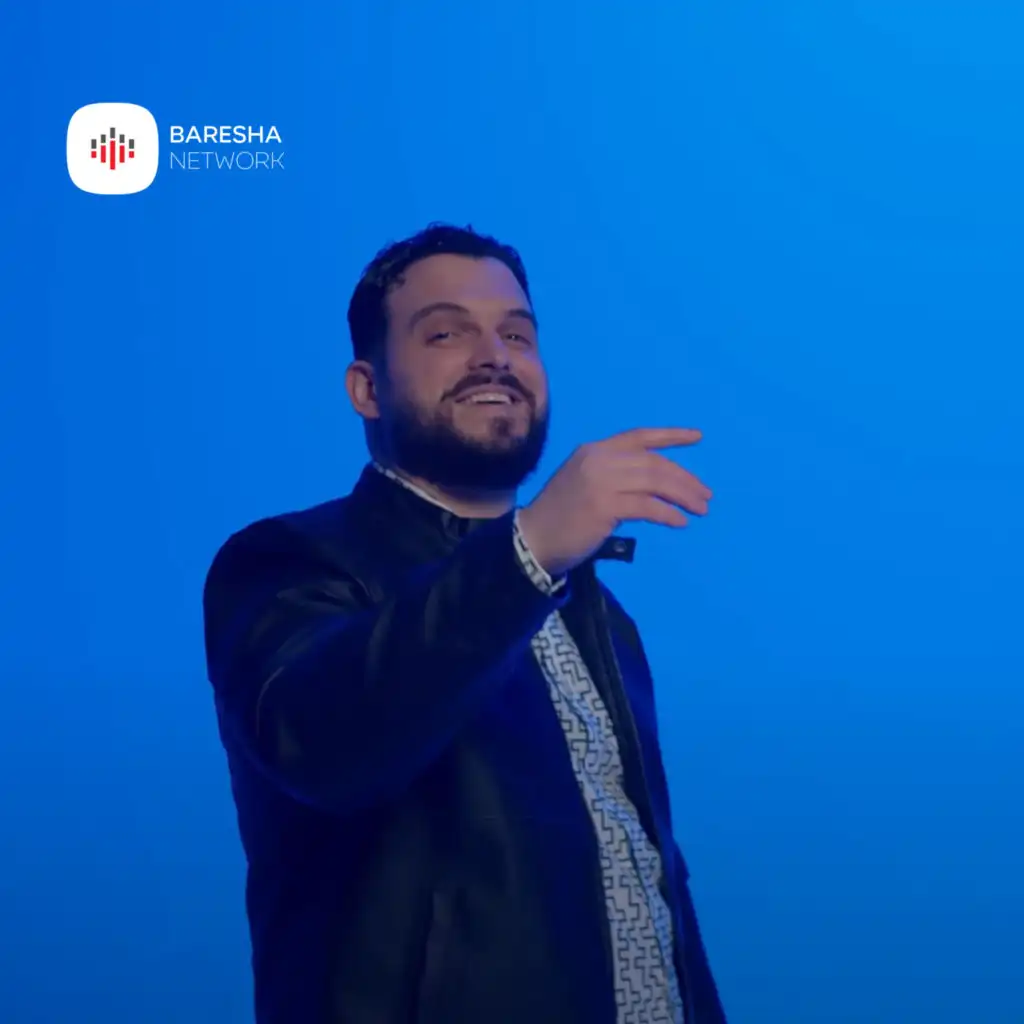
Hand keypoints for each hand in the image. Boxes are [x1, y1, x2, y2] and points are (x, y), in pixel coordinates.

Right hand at [517, 427, 711, 577]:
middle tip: (706, 496)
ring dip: (683, 496)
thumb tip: (655, 488)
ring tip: (701, 510)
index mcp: (594, 450)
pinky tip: (680, 523)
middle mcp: (598, 459)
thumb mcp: (586, 483)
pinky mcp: (604, 506)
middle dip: (685, 479)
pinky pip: (648, 507)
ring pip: (655, 482)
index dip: (671, 436)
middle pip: (654, 463)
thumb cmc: (561, 516)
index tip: (698, 437)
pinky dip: (668, 515)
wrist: (533, 539)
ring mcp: (600, 481)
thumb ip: (616, 477)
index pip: (639, 436)